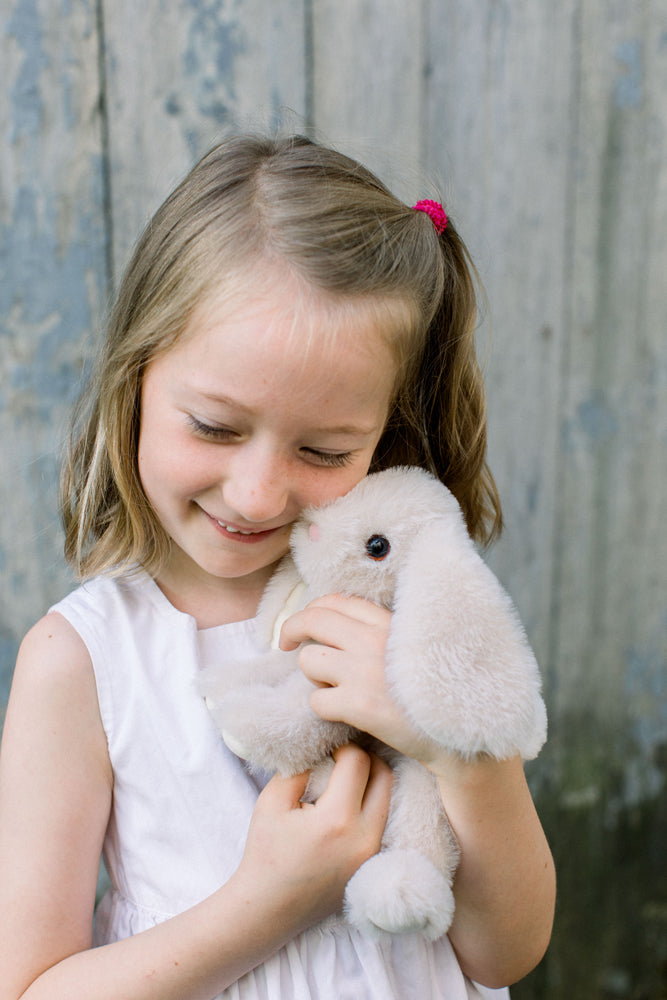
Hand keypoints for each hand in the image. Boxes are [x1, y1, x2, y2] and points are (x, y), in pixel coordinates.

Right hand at [235, 744, 392, 929]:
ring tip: (343, 778)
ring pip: (388, 797)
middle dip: (363, 758)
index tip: (326, 750)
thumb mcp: (272, 801)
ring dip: (369, 780)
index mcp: (337, 820)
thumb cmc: (266, 853)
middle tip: (339, 758)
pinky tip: (347, 802)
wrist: (269, 908)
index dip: (342, 747)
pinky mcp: (373, 863)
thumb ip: (300, 767)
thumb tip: (323, 747)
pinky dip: (370, 803)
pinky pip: (382, 820)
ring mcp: (373, 853)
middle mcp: (364, 837)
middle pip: (384, 775)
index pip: (358, 762)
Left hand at [279, 594, 439, 764]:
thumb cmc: (433, 692)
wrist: (459, 734)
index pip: (335, 600)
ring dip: (314, 676)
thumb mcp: (413, 644)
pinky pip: (316, 700)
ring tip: (335, 688)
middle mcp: (374, 640)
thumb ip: (381, 630)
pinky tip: (344, 714)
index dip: (311, 609)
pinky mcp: (359, 705)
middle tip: (284, 644)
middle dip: (291, 630)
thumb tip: (336, 620)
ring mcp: (364, 671)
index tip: (304, 625)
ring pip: (308, 661)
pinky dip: (325, 708)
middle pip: (312, 620)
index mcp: (388, 622)